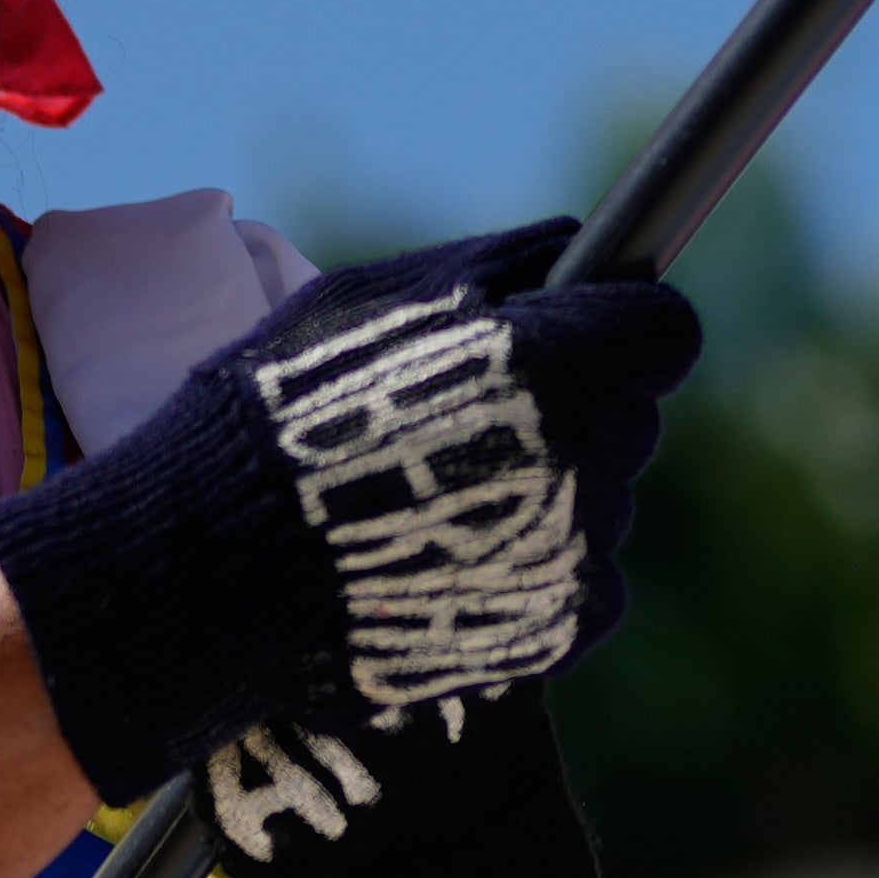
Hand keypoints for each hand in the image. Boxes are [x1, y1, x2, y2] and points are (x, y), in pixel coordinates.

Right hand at [235, 226, 698, 718]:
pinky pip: (590, 586)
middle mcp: (584, 457)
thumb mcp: (370, 299)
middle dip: (577, 410)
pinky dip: (543, 573)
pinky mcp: (554, 632)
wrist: (214, 570)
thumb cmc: (282, 415)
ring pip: (604, 503)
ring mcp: (573, 553)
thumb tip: (578, 245)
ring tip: (439, 500)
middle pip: (631, 419)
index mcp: (554, 361)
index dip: (620, 331)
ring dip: (554, 494)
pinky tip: (460, 558)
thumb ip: (495, 263)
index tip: (580, 339)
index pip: (664, 332)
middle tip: (473, 425)